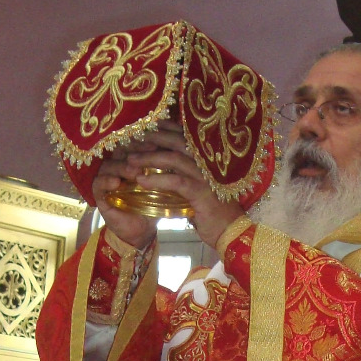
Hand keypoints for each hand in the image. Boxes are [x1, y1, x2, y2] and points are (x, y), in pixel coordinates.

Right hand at [92, 151, 158, 249]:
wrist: (142, 230)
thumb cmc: (151, 205)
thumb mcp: (160, 185)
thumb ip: (165, 170)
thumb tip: (180, 155)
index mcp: (130, 161)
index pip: (133, 145)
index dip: (143, 143)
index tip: (157, 145)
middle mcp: (116, 166)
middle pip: (120, 151)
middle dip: (134, 152)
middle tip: (146, 155)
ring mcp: (105, 179)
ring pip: (109, 166)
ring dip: (122, 167)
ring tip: (135, 172)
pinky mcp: (99, 195)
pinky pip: (98, 184)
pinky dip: (106, 181)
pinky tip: (116, 183)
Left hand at [123, 121, 243, 249]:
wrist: (230, 232)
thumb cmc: (213, 211)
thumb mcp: (197, 188)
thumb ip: (183, 176)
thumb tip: (162, 169)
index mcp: (206, 158)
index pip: (183, 135)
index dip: (163, 129)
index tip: (144, 128)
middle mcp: (207, 162)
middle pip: (176, 142)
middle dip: (152, 138)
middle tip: (130, 140)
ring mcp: (205, 176)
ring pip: (173, 159)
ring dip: (149, 159)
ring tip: (130, 161)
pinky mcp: (202, 192)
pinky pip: (176, 182)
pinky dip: (157, 181)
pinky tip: (141, 181)